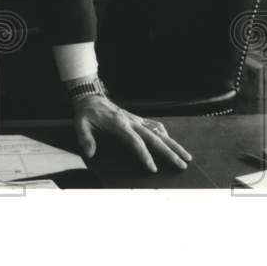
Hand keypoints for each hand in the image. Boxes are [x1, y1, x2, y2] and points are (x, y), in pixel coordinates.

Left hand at [72, 95, 190, 171]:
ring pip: (159, 132)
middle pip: (154, 138)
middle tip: (182, 165)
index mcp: (119, 125)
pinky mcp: (137, 119)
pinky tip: (171, 142)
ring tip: (186, 156)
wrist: (90, 98)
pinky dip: (165, 134)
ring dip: (173, 144)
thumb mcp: (80, 124)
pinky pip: (155, 126)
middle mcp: (131, 121)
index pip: (135, 142)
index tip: (153, 168)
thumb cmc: (86, 114)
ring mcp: (136, 119)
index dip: (145, 155)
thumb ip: (85, 138)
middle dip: (169, 153)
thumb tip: (90, 153)